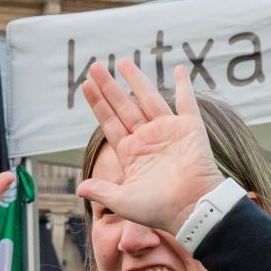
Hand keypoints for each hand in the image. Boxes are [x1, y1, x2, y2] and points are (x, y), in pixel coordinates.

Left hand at [73, 60, 225, 235]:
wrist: (192, 209)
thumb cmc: (159, 209)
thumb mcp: (123, 201)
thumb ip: (101, 191)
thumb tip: (78, 188)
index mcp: (131, 153)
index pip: (110, 123)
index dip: (97, 104)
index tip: (85, 86)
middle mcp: (147, 139)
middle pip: (124, 106)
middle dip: (109, 87)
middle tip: (95, 67)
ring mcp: (168, 131)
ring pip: (148, 99)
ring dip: (136, 79)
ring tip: (122, 61)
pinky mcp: (189, 128)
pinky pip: (186, 102)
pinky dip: (183, 86)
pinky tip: (177, 69)